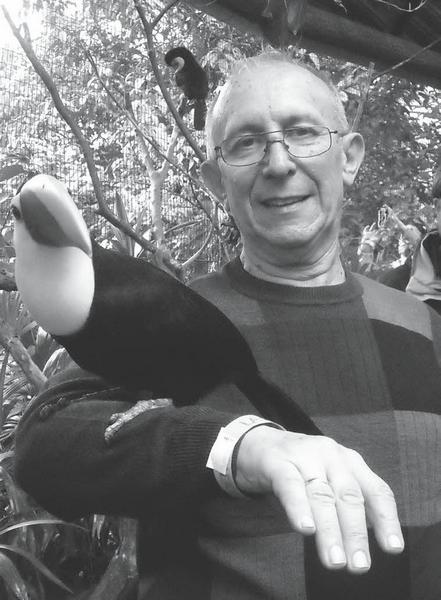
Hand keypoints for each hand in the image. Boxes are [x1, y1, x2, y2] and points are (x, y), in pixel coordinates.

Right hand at [235, 427, 403, 572]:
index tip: (393, 548)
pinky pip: (290, 486)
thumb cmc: (298, 470)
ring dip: (330, 530)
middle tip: (359, 565)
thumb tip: (360, 545)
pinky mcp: (277, 461)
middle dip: (356, 533)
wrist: (256, 443)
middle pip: (348, 495)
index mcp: (349, 461)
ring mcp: (304, 455)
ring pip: (321, 494)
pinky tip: (305, 528)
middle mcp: (331, 454)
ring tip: (334, 560)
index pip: (375, 490)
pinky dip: (299, 508)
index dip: (386, 519)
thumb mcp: (328, 481)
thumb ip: (344, 505)